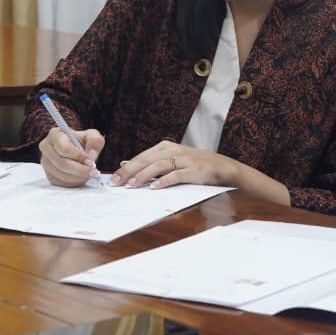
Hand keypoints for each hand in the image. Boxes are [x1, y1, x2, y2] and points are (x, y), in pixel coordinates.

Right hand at [38, 127, 104, 186]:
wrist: (78, 153)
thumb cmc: (83, 142)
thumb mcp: (93, 136)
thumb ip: (94, 141)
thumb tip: (91, 155)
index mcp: (55, 134)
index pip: (64, 148)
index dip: (78, 156)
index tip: (90, 160)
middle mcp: (46, 147)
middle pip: (62, 163)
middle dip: (80, 169)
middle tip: (93, 171)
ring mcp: (45, 162)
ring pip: (62, 175)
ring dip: (79, 177)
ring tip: (89, 173)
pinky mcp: (49, 175)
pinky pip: (61, 182)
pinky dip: (74, 182)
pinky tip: (81, 177)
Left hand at [109, 140, 237, 188]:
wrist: (222, 167)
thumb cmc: (194, 165)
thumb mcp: (172, 159)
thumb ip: (152, 162)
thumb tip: (127, 165)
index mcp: (166, 146)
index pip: (141, 156)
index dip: (126, 167)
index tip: (113, 178)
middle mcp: (174, 150)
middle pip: (146, 160)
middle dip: (129, 171)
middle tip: (116, 182)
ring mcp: (184, 160)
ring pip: (158, 166)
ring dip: (143, 176)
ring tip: (131, 186)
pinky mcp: (194, 170)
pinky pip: (176, 175)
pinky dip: (164, 181)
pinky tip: (154, 187)